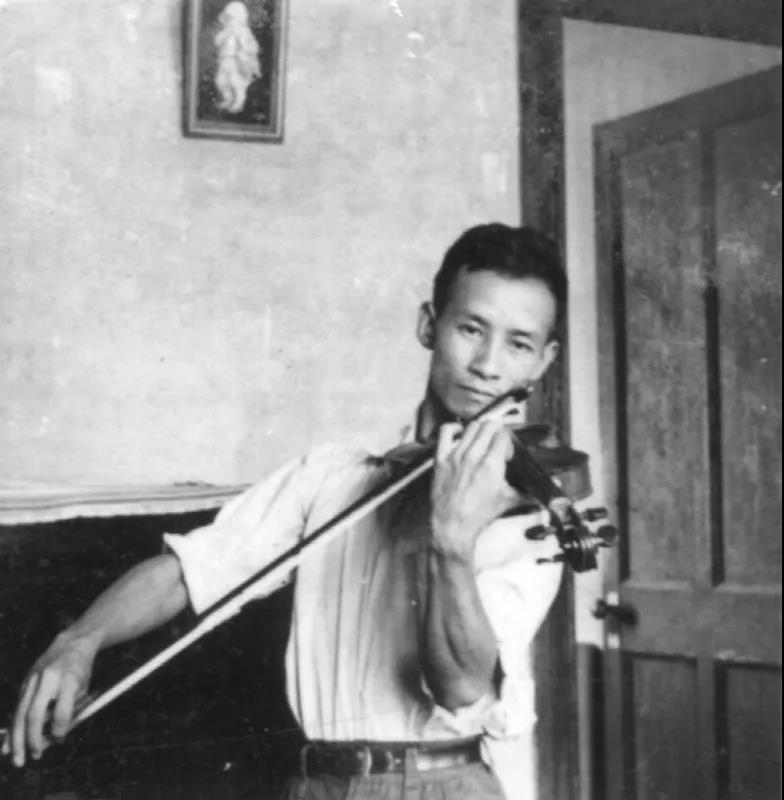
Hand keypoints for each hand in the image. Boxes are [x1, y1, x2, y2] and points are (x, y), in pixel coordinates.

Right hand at [3, 631, 96, 766]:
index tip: (59, 740)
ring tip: (17, 758)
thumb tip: (52, 740)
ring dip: (17, 739)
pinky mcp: (24, 682)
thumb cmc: (80, 670)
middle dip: (32, 739)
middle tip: (34, 757)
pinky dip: (13, 728)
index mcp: (69, 679)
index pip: (62, 710)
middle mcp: (48, 679)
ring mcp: (33, 679)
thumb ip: (70, 713)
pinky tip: (9, 745)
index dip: (60, 729)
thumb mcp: (84, 690)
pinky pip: (17, 708)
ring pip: (20, 713)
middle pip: (34, 713)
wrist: (71, 644)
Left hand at [430, 419, 520, 560]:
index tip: (508, 450)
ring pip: (471, 427)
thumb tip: (545, 491)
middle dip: (497, 431)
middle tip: (497, 443)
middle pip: (488, 426)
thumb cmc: (478, 515)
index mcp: (491, 465)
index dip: (509, 440)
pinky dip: (454, 429)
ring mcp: (456, 456)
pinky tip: (460, 434)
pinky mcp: (441, 459)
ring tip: (482, 439)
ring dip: (480, 429)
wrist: (453, 525)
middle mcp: (474, 456)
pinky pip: (446, 433)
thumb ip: (528, 492)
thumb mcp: (508, 501)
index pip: (504, 434)